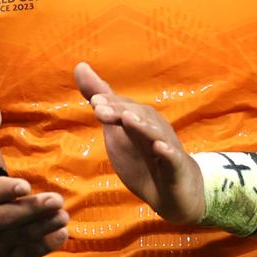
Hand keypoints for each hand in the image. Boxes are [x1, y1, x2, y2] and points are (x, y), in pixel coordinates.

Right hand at [0, 103, 69, 256]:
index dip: (8, 190)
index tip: (25, 185)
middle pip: (10, 219)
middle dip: (33, 210)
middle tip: (57, 200)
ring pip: (22, 237)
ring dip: (44, 226)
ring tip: (64, 215)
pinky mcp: (8, 256)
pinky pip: (28, 253)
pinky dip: (45, 246)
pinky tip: (62, 234)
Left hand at [74, 62, 204, 224]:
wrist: (173, 190)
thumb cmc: (142, 155)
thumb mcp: (116, 130)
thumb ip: (101, 101)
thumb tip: (80, 65)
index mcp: (138, 119)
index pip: (123, 107)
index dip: (110, 103)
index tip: (94, 101)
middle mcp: (153, 127)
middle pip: (137, 115)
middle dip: (119, 111)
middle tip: (99, 108)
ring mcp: (166, 146)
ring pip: (154, 133)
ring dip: (142, 126)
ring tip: (128, 119)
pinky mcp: (176, 167)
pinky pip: (172, 158)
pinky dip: (167, 152)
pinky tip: (159, 148)